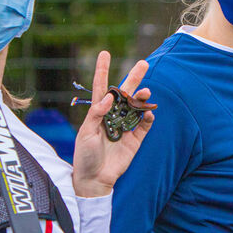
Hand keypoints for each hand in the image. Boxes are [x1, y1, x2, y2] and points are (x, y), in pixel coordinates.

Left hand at [72, 51, 155, 197]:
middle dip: (134, 78)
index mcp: (98, 112)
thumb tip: (110, 95)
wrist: (95, 179)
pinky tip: (148, 112)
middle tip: (144, 63)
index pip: (102, 87)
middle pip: (125, 93)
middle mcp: (113, 116)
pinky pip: (144, 125)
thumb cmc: (84, 155)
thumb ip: (97, 113)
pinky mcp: (135, 140)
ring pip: (136, 107)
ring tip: (146, 91)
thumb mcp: (86, 133)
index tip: (105, 53)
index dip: (103, 70)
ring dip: (142, 98)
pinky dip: (147, 118)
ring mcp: (125, 127)